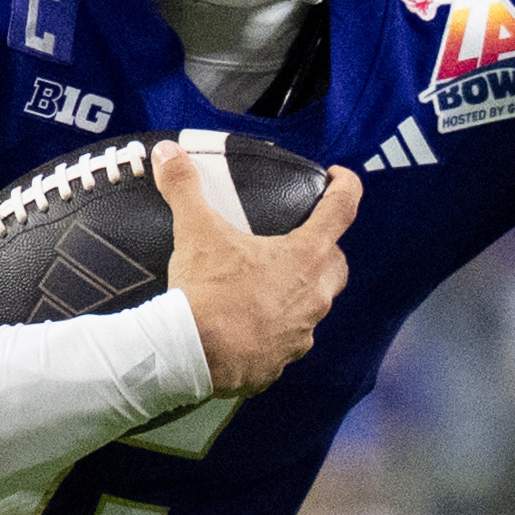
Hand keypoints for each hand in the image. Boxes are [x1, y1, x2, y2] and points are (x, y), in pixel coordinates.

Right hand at [162, 134, 355, 394]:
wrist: (191, 357)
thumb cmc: (206, 292)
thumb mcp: (195, 232)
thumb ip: (185, 187)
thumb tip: (167, 152)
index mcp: (305, 257)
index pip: (342, 211)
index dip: (346, 187)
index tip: (339, 178)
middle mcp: (315, 296)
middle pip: (336, 266)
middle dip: (325, 251)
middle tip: (301, 240)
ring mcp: (302, 333)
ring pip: (314, 307)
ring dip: (299, 294)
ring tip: (268, 285)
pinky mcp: (282, 362)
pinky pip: (287, 341)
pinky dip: (275, 330)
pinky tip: (251, 325)